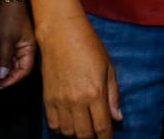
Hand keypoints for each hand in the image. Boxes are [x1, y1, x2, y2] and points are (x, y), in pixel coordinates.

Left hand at [0, 0, 35, 88]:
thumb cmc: (12, 16)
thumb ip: (5, 58)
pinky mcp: (10, 40)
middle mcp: (25, 48)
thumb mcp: (7, 39)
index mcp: (30, 48)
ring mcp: (18, 44)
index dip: (12, 79)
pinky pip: (4, 55)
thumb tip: (3, 77)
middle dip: (2, 75)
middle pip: (15, 67)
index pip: (24, 70)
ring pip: (9, 62)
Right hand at [39, 15, 121, 137]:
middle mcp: (77, 101)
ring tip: (84, 127)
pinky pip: (53, 124)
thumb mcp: (108, 68)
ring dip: (77, 133)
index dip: (106, 138)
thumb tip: (117, 117)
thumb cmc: (89, 47)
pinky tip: (69, 123)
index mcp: (95, 93)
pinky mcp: (47, 99)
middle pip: (84, 133)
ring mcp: (60, 101)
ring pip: (67, 132)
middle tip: (97, 134)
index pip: (101, 127)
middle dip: (92, 137)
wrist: (61, 35)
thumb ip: (113, 95)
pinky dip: (61, 128)